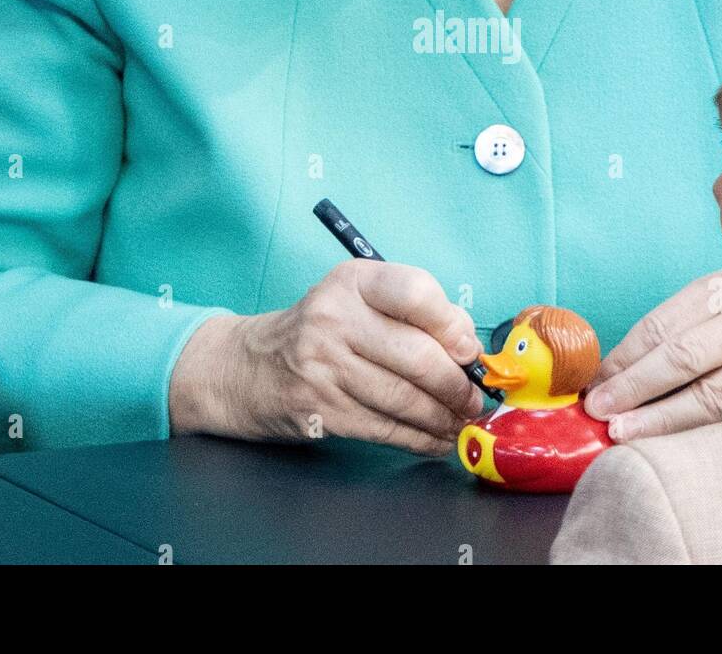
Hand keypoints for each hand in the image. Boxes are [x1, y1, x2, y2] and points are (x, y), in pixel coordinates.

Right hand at [169, 260, 484, 454]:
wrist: (247, 367)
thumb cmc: (321, 330)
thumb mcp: (359, 300)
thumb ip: (415, 313)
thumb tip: (467, 346)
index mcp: (352, 282)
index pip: (415, 292)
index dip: (452, 325)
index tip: (468, 349)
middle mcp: (334, 318)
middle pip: (416, 355)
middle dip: (456, 385)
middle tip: (475, 398)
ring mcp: (323, 367)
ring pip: (404, 399)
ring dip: (443, 417)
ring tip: (460, 420)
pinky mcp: (320, 410)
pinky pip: (384, 429)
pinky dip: (419, 439)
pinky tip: (436, 438)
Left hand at [583, 268, 721, 441]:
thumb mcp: (711, 307)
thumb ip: (667, 335)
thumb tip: (606, 379)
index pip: (662, 327)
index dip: (623, 359)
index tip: (595, 386)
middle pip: (684, 357)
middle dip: (635, 388)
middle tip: (601, 412)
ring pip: (712, 397)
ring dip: (662, 420)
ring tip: (626, 433)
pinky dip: (699, 439)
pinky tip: (670, 449)